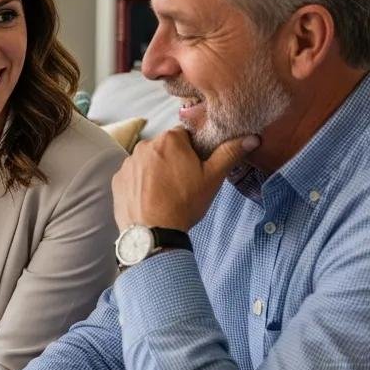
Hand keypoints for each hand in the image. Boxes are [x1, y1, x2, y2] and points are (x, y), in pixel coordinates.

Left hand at [112, 127, 258, 231]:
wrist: (153, 233)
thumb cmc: (184, 203)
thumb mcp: (212, 178)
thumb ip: (230, 153)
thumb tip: (252, 138)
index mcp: (169, 139)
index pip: (185, 136)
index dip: (193, 152)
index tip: (196, 169)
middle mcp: (144, 145)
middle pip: (165, 148)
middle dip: (173, 161)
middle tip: (183, 184)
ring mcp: (128, 163)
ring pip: (148, 161)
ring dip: (156, 171)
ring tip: (166, 194)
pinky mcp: (117, 179)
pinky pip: (133, 176)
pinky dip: (140, 184)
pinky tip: (150, 199)